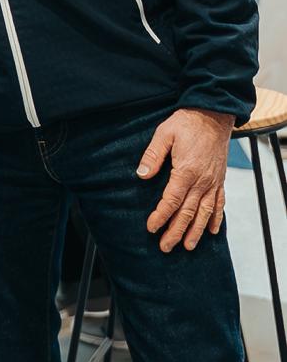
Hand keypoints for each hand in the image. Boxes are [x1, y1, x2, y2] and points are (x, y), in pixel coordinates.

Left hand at [137, 107, 233, 251]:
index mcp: (186, 171)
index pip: (172, 200)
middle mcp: (202, 181)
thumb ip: (153, 155)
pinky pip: (220, 203)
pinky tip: (212, 230)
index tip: (152, 227)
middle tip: (166, 247)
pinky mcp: (220, 179)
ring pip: (205, 213)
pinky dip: (216, 218)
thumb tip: (141, 175)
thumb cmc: (186, 122)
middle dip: (176, 231)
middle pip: (188, 212)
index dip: (161, 216)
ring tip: (188, 246)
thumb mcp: (164, 133)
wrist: (213, 114)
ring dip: (196, 231)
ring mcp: (213, 182)